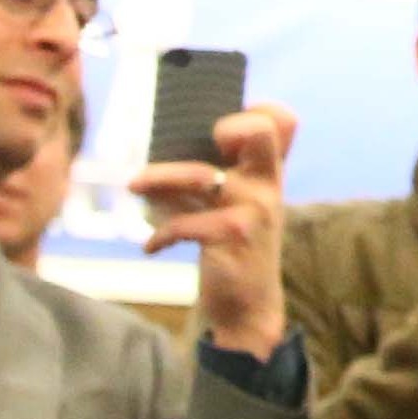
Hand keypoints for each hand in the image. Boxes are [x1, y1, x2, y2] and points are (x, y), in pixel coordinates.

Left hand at [138, 105, 298, 360]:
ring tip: (134, 185)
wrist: (249, 306)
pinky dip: (160, 235)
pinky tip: (152, 246)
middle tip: (207, 140)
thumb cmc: (236, 249)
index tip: (223, 128)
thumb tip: (164, 146)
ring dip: (158, 178)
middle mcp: (266, 187)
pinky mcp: (230, 237)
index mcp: (269, 174)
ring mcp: (252, 211)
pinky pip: (183, 223)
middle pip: (260, 132)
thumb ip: (219, 175)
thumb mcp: (239, 208)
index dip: (256, 111)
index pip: (282, 122)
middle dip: (231, 126)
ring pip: (199, 176)